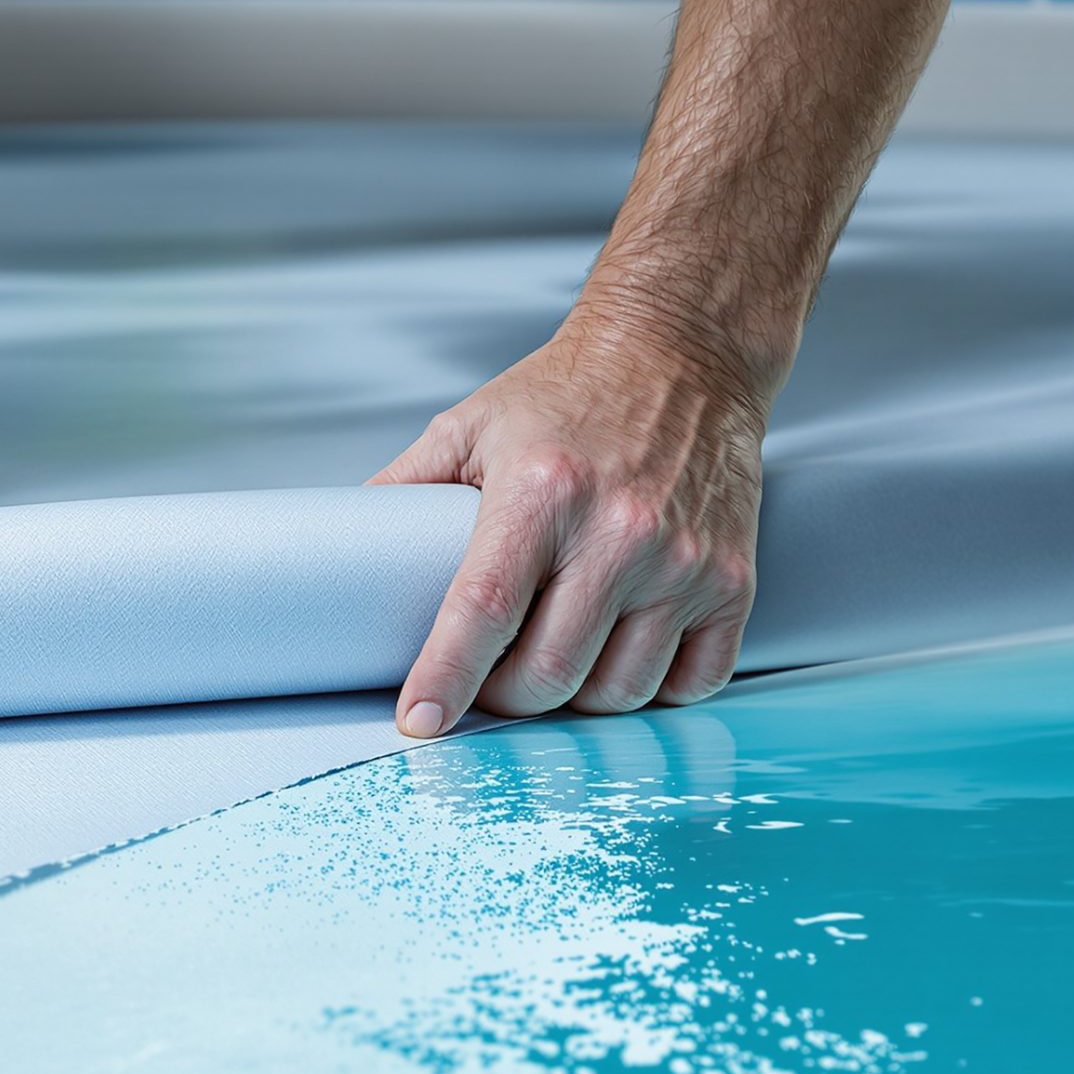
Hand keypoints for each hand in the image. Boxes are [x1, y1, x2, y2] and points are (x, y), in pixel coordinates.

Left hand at [374, 305, 767, 735]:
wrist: (684, 353)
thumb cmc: (572, 392)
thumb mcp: (470, 424)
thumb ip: (404, 489)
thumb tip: (340, 551)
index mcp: (543, 490)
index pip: (483, 610)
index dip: (445, 676)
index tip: (420, 720)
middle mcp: (620, 531)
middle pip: (549, 673)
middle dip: (504, 698)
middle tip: (488, 679)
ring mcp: (685, 561)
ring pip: (619, 692)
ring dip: (575, 700)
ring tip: (554, 662)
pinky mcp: (733, 581)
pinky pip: (691, 682)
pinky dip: (650, 689)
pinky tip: (620, 656)